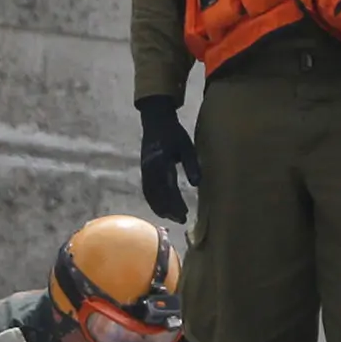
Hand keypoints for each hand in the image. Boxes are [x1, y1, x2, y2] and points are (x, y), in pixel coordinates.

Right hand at [137, 98, 197, 220]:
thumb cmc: (173, 133)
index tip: (185, 214)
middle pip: (157, 195)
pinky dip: (154, 202)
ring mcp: (144, 170)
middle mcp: (150, 169)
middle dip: (168, 209)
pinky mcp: (144, 171)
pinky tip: (162, 208)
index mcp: (161, 162)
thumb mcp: (186, 146)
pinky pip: (147, 190)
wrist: (155, 121)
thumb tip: (196, 184)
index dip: (176, 203)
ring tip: (172, 218)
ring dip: (160, 208)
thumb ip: (191, 164)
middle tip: (181, 220)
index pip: (168, 188)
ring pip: (150, 195)